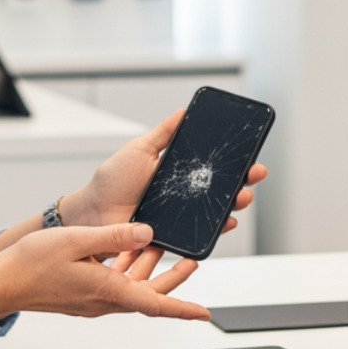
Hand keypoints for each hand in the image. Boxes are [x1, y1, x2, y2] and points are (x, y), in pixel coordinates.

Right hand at [0, 222, 209, 319]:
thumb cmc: (31, 264)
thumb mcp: (78, 240)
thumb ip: (114, 236)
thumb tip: (147, 232)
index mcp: (107, 291)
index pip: (155, 304)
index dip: (183, 308)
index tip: (204, 313)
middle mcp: (103, 301)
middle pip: (149, 295)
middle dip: (173, 279)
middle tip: (192, 261)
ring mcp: (92, 300)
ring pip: (131, 287)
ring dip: (148, 269)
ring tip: (160, 246)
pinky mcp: (82, 295)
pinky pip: (114, 284)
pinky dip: (126, 269)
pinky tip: (125, 250)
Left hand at [60, 108, 267, 230]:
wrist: (93, 213)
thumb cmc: (111, 181)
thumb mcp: (139, 149)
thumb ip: (163, 133)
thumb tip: (183, 111)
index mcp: (177, 173)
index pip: (212, 167)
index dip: (232, 161)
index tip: (249, 153)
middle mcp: (183, 195)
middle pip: (221, 189)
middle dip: (243, 181)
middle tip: (254, 173)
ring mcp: (180, 217)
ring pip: (216, 212)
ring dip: (235, 204)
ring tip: (243, 196)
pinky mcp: (174, 236)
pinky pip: (200, 235)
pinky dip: (217, 229)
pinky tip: (227, 220)